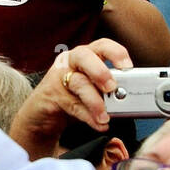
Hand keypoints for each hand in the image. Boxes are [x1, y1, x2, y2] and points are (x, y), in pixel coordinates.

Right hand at [9, 39, 133, 156]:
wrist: (42, 114)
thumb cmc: (72, 98)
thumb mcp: (93, 90)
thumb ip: (108, 91)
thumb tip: (128, 100)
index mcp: (85, 56)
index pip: (102, 45)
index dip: (116, 53)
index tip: (127, 68)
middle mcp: (70, 62)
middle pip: (84, 56)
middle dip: (100, 71)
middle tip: (111, 88)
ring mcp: (58, 77)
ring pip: (78, 83)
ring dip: (95, 102)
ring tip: (105, 117)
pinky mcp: (51, 95)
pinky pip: (71, 104)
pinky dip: (87, 116)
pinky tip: (98, 123)